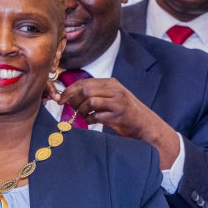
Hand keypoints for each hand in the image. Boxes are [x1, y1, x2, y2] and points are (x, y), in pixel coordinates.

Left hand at [57, 78, 179, 168]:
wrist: (146, 125)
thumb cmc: (126, 114)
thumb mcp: (112, 99)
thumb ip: (96, 95)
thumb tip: (72, 98)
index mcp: (111, 83)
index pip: (85, 82)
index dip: (70, 90)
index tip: (61, 98)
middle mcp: (115, 89)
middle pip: (85, 90)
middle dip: (73, 100)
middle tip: (68, 109)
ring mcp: (117, 101)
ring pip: (90, 101)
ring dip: (81, 111)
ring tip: (81, 117)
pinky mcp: (118, 115)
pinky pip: (97, 115)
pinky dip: (90, 120)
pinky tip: (90, 122)